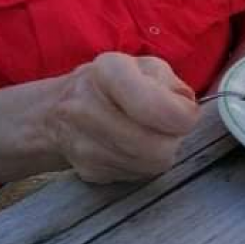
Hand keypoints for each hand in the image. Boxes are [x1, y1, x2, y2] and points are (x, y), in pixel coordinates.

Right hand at [49, 52, 199, 183]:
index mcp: (108, 71)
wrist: (57, 111)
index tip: (185, 114)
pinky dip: (140, 165)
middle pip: (156, 147)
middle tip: (167, 127)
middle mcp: (87, 106)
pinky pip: (133, 176)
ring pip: (148, 166)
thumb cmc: (111, 85)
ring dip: (158, 153)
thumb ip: (172, 86)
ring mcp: (83, 143)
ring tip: (148, 134)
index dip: (182, 116)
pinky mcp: (87, 170)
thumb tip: (187, 112)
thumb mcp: (145, 68)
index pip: (155, 108)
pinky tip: (130, 147)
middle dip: (172, 139)